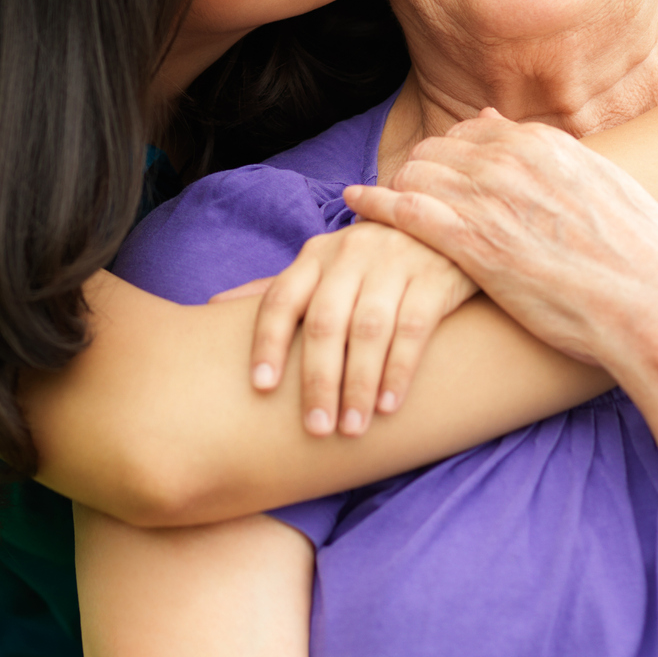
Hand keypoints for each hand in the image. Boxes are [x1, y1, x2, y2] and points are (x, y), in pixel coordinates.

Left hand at [210, 220, 477, 437]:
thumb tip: (212, 305)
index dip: (268, 342)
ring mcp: (394, 262)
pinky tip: (388, 405)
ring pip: (369, 329)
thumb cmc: (372, 262)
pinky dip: (399, 369)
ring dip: (358, 383)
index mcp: (316, 255)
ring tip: (351, 428)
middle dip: (317, 380)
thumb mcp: (325, 267)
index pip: (281, 298)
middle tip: (314, 429)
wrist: (445, 228)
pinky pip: (413, 328)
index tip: (261, 388)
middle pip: (325, 322)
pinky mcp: (434, 276)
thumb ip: (279, 290)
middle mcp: (350, 254)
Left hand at [343, 110, 657, 369]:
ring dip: (394, 185)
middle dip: (419, 166)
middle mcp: (512, 162)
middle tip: (401, 188)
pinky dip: (375, 204)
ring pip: (417, 173)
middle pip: (438, 149)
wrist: (654, 303)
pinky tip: (355, 204)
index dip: (451, 153)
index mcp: (545, 145)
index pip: (473, 132)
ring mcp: (491, 200)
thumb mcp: (606, 187)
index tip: (439, 169)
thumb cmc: (640, 257)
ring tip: (375, 200)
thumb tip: (518, 135)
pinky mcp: (474, 244)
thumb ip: (559, 158)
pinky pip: (405, 211)